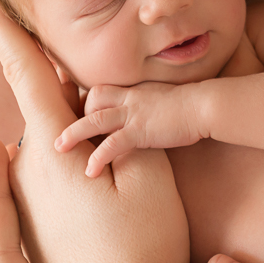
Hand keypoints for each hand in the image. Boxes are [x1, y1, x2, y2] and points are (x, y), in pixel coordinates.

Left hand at [0, 0, 190, 262]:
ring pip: (51, 142)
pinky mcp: (33, 225)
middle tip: (112, 122)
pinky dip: (73, 164)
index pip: (24, 72)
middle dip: (71, 98)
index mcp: (53, 148)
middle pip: (45, 107)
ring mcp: (26, 201)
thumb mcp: (150, 179)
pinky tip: (105, 194)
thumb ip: (119, 127)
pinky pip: (50, 174)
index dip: (3, 28)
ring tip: (121, 176)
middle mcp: (26, 171)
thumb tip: (92, 96)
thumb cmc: (141, 251)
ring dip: (77, 137)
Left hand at [56, 82, 205, 176]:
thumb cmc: (189, 108)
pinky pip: (113, 142)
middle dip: (74, 114)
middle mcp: (130, 98)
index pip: (101, 91)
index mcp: (134, 91)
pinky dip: (98, 156)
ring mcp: (134, 113)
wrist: (205, 106)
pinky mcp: (141, 130)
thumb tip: (139, 119)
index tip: (73, 115)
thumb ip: (146, 108)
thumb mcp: (162, 102)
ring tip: (58, 148)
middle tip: (59, 133)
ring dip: (74, 133)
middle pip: (92, 99)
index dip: (84, 102)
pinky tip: (90, 171)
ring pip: (94, 118)